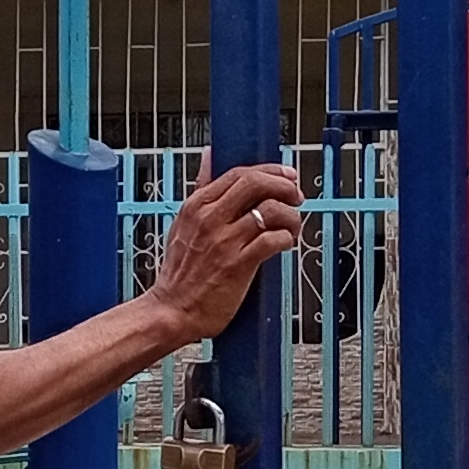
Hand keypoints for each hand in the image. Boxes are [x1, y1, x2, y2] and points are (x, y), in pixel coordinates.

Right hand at [147, 162, 307, 340]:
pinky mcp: (238, 264)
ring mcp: (224, 241)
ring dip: (291, 216)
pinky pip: (273, 239)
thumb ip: (200, 189)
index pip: (238, 173)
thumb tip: (209, 157)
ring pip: (270, 210)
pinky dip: (286, 238)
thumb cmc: (179, 273)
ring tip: (293, 227)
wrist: (172, 311)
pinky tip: (285, 244)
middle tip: (295, 196)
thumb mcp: (183, 223)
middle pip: (255, 183)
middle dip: (284, 185)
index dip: (269, 171)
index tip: (285, 176)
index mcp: (196, 206)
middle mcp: (209, 219)